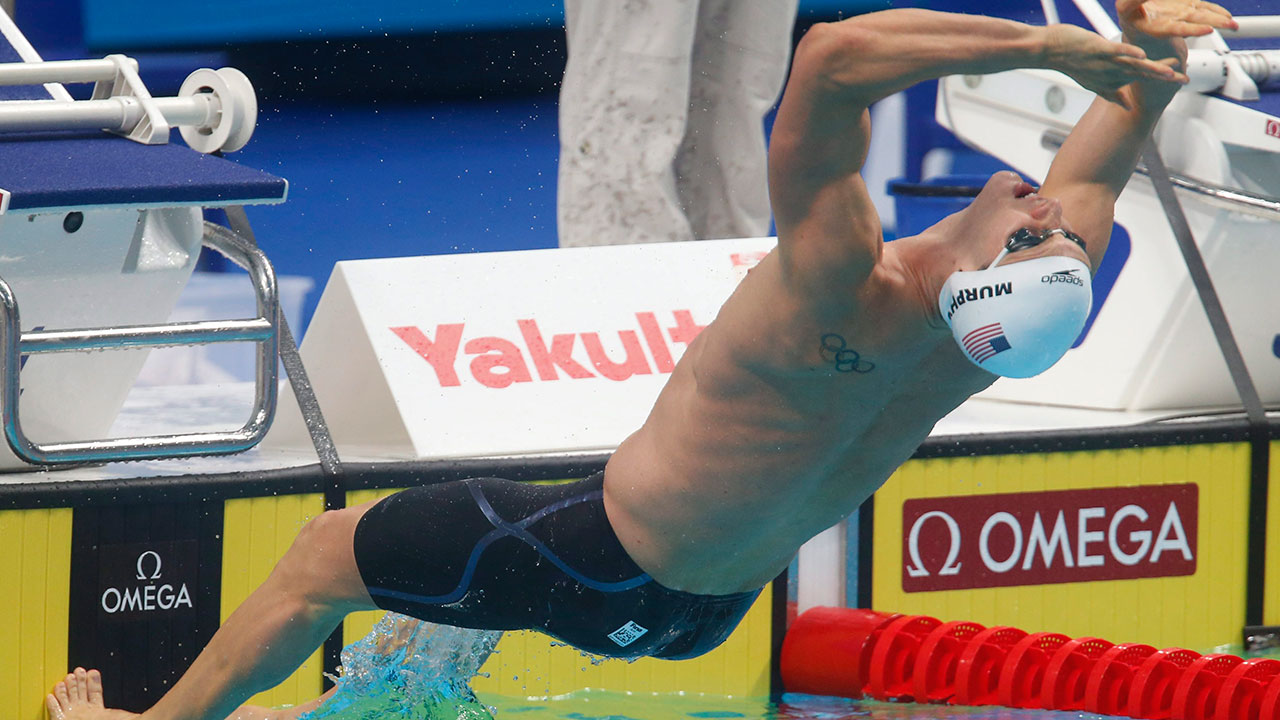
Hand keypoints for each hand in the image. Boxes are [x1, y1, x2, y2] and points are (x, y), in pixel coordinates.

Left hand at [1044, 23, 1184, 107]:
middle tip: (1186, 79)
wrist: (1049, 50)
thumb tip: (1127, 107)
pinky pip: (1114, 51)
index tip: (1184, 81)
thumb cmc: (1072, 62)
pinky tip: (1141, 55)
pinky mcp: (1096, 49)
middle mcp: (1111, 72)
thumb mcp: (1094, 82)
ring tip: (1171, 69)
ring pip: (1133, 65)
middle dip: (1164, 77)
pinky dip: (1127, 53)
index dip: (1163, 81)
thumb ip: (1112, 94)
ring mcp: (1104, 61)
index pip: (1143, 80)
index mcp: (1113, 78)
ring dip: (1151, 68)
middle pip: (1142, 75)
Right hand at [1118, 0, 1237, 38]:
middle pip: (1196, 23)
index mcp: (1157, 26)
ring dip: (1220, 19)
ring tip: (1233, 24)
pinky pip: (1204, 8)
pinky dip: (1216, 10)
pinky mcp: (1187, 7)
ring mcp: (1181, 14)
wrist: (1135, 19)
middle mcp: (1172, 22)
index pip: (1177, 28)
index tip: (1207, 29)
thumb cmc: (1130, 15)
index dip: (1192, 29)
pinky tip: (1226, 15)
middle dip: (1214, 23)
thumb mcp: (1125, 7)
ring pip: (1203, 16)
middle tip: (1230, 25)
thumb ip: (1135, 1)